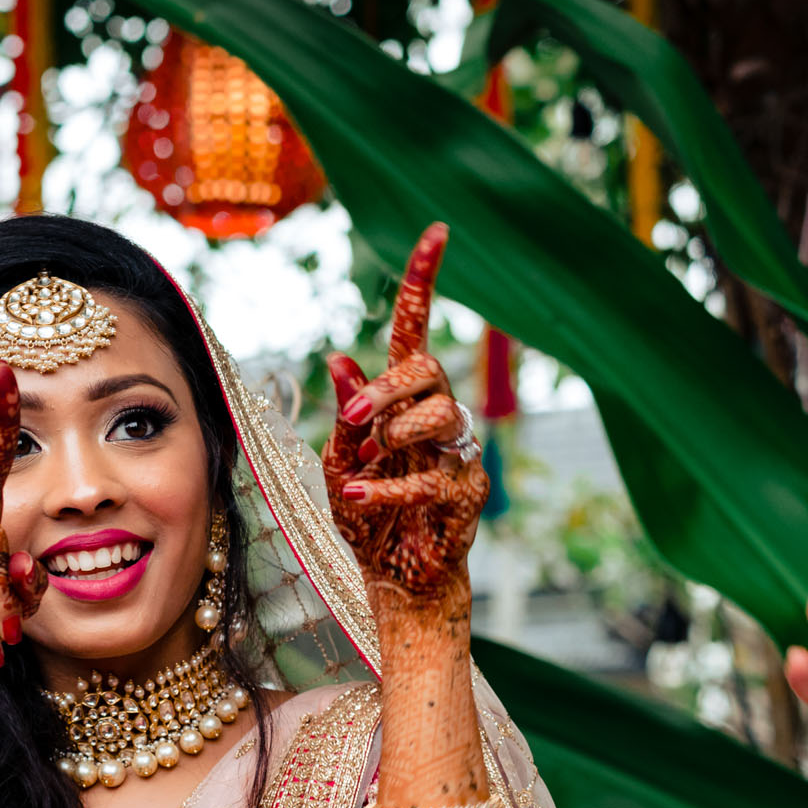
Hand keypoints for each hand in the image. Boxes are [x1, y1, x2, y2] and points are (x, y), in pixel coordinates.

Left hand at [324, 223, 491, 608]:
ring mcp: (457, 454)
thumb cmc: (367, 516)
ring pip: (442, 413)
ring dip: (396, 432)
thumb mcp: (340, 460)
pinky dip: (388, 488)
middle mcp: (435, 417)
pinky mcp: (467, 494)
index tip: (436, 232)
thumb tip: (341, 358)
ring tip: (368, 460)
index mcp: (402, 400)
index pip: (414, 329)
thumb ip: (347, 413)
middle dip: (388, 389)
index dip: (424, 280)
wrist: (393, 576)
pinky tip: (358, 498)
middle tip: (355, 423)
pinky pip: (431, 477)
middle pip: (428, 370)